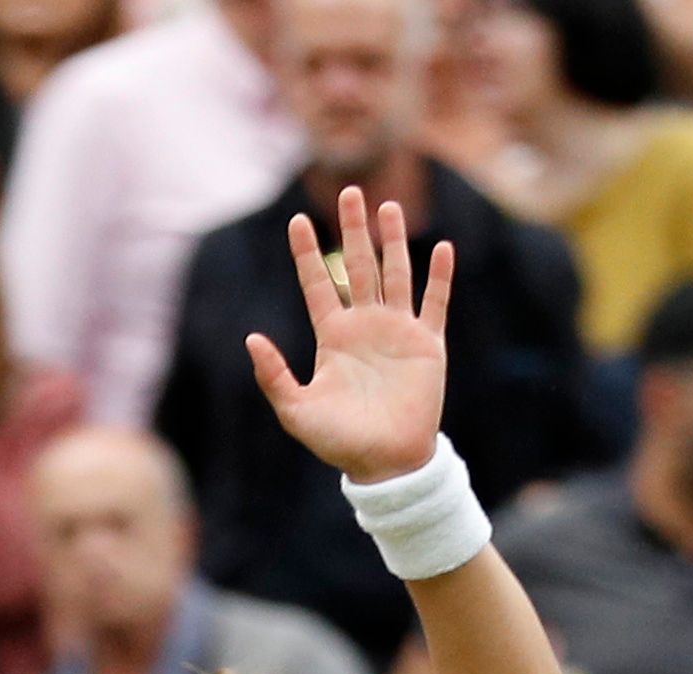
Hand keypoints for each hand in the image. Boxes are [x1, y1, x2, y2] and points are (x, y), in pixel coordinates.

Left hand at [247, 189, 452, 485]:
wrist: (384, 463)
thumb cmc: (338, 441)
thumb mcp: (296, 410)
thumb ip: (274, 375)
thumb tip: (251, 338)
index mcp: (333, 337)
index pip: (317, 285)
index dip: (308, 254)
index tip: (297, 221)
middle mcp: (365, 326)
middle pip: (358, 267)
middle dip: (353, 230)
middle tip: (349, 192)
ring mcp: (397, 332)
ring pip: (395, 274)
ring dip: (392, 241)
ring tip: (388, 207)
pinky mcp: (427, 345)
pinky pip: (434, 304)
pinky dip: (439, 277)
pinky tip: (442, 248)